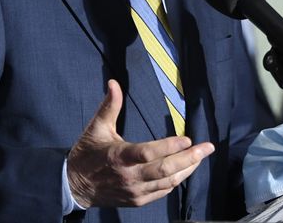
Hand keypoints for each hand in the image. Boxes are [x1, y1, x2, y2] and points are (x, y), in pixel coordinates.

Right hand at [66, 79, 213, 207]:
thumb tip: (114, 83)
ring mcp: (134, 190)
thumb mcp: (96, 128)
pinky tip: (184, 171)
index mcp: (119, 156)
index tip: (187, 139)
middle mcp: (129, 176)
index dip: (170, 147)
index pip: (149, 153)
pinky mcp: (137, 200)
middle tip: (207, 148)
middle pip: (165, 170)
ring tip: (201, 157)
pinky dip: (175, 181)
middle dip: (190, 158)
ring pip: (168, 183)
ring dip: (187, 170)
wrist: (74, 185)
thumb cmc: (87, 154)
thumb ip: (109, 106)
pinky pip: (162, 192)